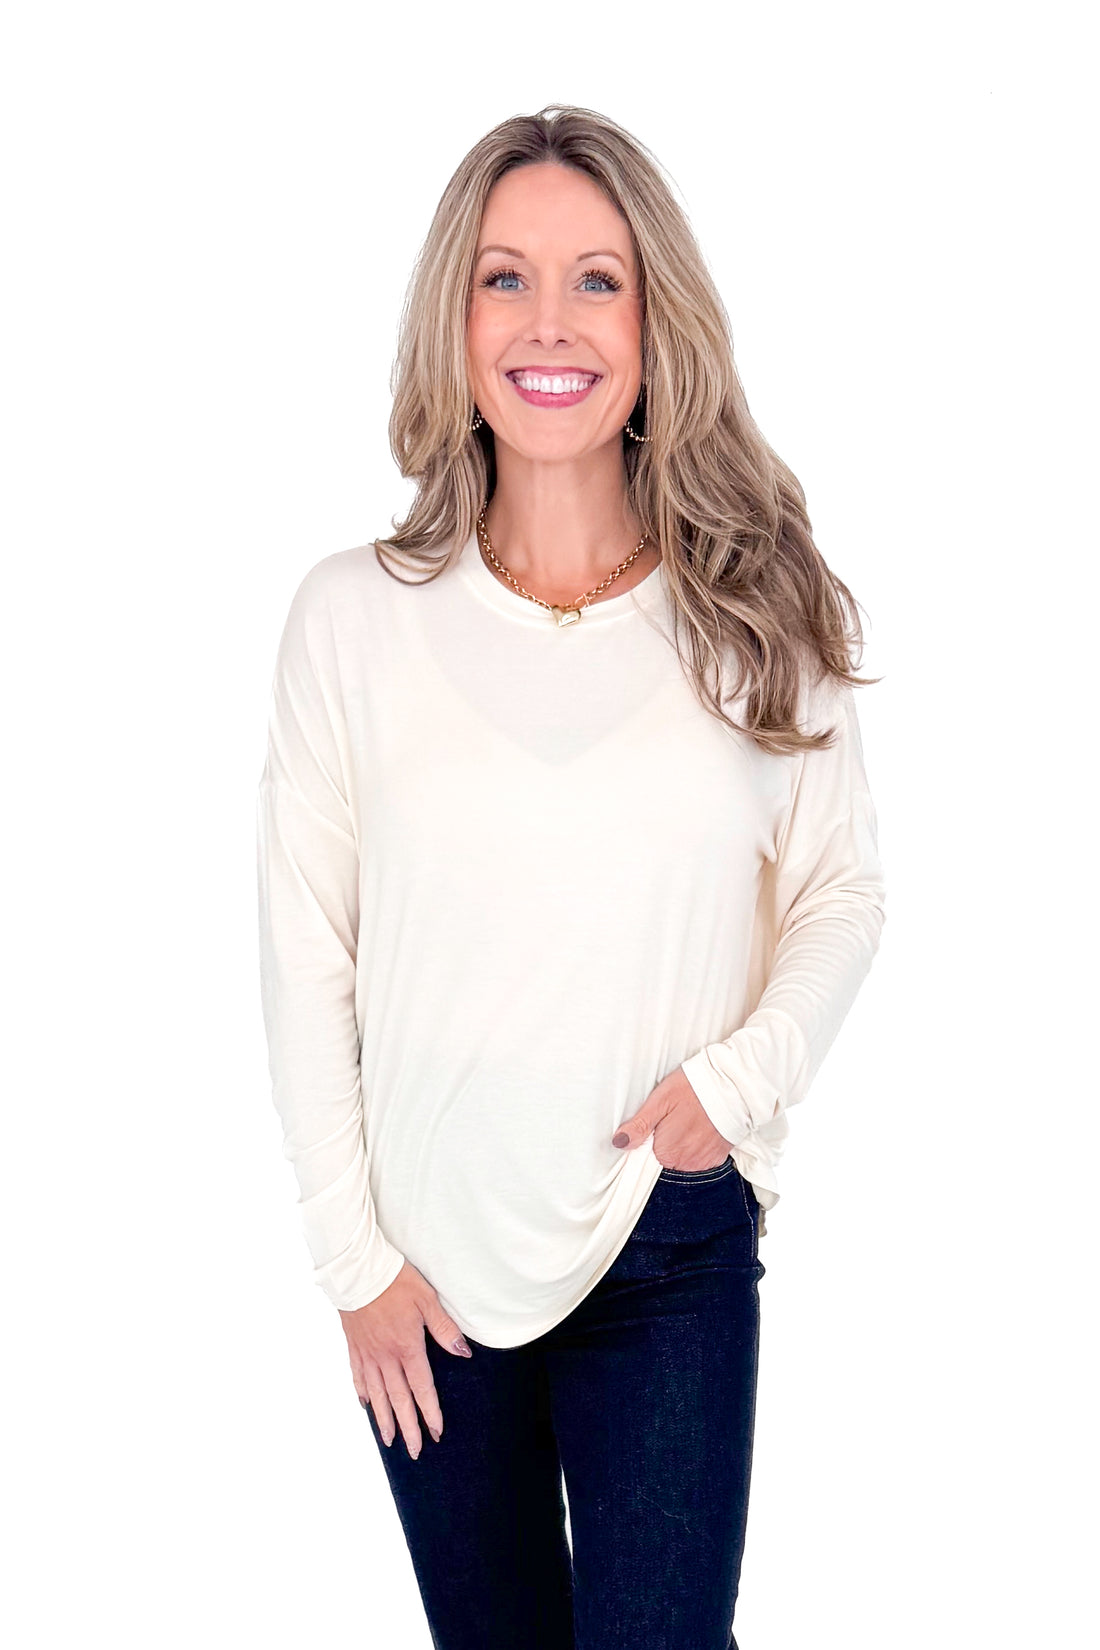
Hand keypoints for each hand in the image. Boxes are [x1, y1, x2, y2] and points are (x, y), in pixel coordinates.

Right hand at [339, 1261, 472, 1458]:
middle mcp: (385, 1357)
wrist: (357, 1269)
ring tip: (389, 1440)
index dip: (429, 1412)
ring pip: (377, 1394)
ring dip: (384, 1419)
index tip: (435, 1433)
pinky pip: (357, 1376)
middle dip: (408, 1427)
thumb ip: (444, 1329)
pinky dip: (363, 1393)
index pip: (421, 1388)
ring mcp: (367, 1353)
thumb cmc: (395, 1280)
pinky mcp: (354, 1345)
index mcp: (407, 1347)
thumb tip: (462, 1352)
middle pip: (398, 1399)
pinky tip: (366, 1405)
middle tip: (414, 1451)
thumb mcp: (427, 1299)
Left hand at [612, 1065, 732, 1170]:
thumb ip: (640, 1125)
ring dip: (682, 1143)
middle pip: (664, 1157)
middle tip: (675, 1116)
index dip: (649, 1138)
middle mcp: (684, 1163)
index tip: (657, 1123)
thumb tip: (620, 1142)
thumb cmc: (694, 1088)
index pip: (646, 1155)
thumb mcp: (661, 1100)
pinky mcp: (716, 1159)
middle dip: (666, 1139)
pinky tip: (701, 1127)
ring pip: (682, 1157)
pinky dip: (698, 1145)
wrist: (733, 1086)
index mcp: (666, 1151)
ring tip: (689, 1119)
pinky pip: (699, 1157)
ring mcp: (702, 1163)